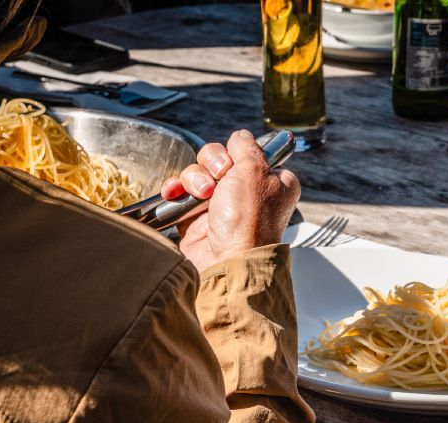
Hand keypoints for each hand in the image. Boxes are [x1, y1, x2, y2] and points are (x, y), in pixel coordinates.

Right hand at [160, 130, 299, 271]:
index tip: (236, 164)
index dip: (238, 154)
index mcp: (271, 182)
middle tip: (218, 179)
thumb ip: (247, 146)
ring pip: (198, 174)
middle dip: (212, 165)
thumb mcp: (255, 170)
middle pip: (219, 160)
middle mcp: (246, 193)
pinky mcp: (197, 218)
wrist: (226, 261)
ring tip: (202, 195)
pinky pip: (182, 193)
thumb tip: (240, 136)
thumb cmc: (248, 220)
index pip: (248, 153)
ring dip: (195, 179)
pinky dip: (176, 190)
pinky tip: (175, 193)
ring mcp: (221, 206)